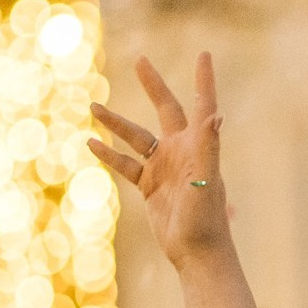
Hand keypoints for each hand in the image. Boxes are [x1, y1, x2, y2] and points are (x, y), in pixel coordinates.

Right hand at [89, 54, 231, 269]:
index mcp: (199, 145)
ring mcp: (165, 168)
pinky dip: (109, 155)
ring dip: (115, 123)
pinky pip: (126, 165)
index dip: (203, 79)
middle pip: (165, 109)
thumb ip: (208, 147)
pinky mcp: (150, 186)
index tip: (204, 54)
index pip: (202, 104)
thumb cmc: (206, 219)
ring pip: (136, 137)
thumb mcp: (205, 180)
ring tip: (93, 106)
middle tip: (140, 60)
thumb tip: (215, 116)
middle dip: (152, 85)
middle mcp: (183, 151)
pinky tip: (91, 143)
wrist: (196, 254)